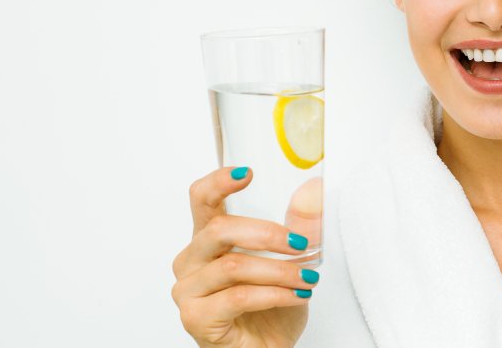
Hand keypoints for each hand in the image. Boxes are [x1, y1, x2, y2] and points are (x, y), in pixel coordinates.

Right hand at [171, 167, 320, 347]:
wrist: (268, 347)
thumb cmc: (272, 304)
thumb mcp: (293, 259)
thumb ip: (300, 224)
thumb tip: (313, 189)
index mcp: (208, 238)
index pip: (202, 199)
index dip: (219, 181)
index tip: (248, 172)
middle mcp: (191, 260)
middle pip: (219, 230)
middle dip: (267, 234)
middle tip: (301, 244)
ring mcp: (188, 291)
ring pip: (233, 266)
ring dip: (279, 271)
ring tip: (308, 278)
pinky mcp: (196, 319)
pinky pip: (238, 298)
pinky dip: (275, 294)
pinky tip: (297, 296)